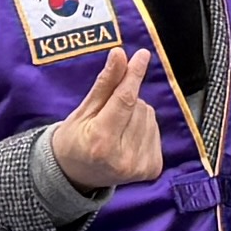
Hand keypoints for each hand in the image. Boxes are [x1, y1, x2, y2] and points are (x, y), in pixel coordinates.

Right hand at [44, 46, 166, 196]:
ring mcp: (140, 166)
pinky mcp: (152, 169)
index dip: (134, 75)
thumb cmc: (75, 141)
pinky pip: (155, 130)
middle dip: (126, 101)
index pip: (125, 100)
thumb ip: (105, 84)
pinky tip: (127, 139)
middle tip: (106, 116)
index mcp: (102, 142)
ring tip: (115, 129)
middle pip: (138, 106)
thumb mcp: (83, 111)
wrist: (76, 176)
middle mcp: (124, 158)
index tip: (141, 55)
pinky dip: (143, 128)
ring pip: (149, 116)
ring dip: (135, 114)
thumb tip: (119, 54)